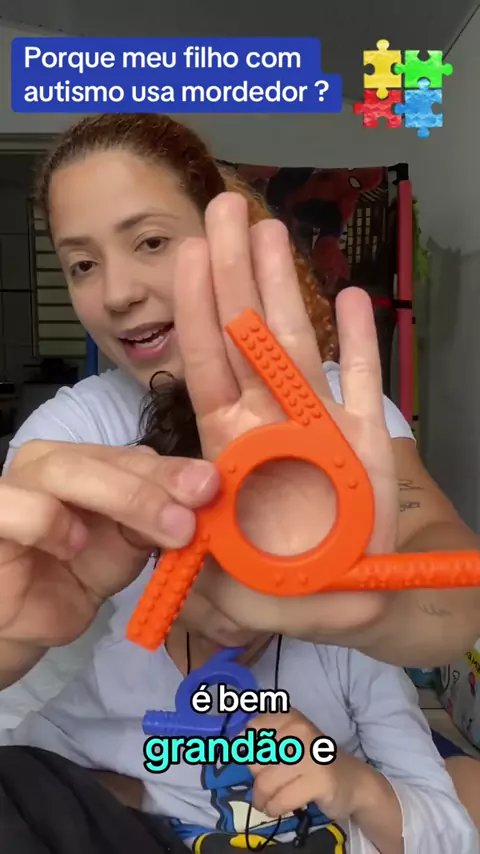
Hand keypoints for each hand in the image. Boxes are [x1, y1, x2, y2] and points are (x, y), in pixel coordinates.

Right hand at [0, 442, 218, 648]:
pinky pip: (20, 507)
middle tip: (192, 515)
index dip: (173, 471)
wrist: (22, 623)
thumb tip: (202, 496)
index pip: (133, 456)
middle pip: (104, 457)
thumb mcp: (126, 548)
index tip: (212, 487)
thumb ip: (154, 520)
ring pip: (64, 471)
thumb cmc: (73, 576)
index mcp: (87, 463)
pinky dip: (51, 523)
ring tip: (162, 530)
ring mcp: (15, 484)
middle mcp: (49, 462)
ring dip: (123, 497)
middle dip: (154, 485)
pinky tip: (74, 546)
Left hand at [174, 192, 396, 641]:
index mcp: (234, 450)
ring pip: (301, 344)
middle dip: (234, 273)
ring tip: (274, 231)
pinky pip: (366, 380)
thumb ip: (220, 584)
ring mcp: (321, 423)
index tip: (186, 252)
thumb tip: (183, 548)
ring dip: (288, 287)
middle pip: (248, 337)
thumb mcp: (251, 600)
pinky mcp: (368, 435)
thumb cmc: (306, 593)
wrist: (372, 597)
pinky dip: (362, 342)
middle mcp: (272, 423)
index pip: (207, 370)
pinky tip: (355, 295)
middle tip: (226, 209)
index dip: (195, 312)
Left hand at [248, 709, 366, 821]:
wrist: (353, 781)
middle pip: (254, 761)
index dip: (249, 751)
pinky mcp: (318, 780)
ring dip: (262, 800)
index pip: (250, 732)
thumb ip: (262, 741)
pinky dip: (275, 808)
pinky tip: (281, 807)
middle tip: (270, 784)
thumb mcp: (288, 741)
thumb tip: (233, 744)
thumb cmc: (313, 761)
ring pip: (264, 783)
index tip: (260, 762)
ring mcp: (310, 754)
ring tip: (269, 802)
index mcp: (289, 716)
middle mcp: (299, 730)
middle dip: (257, 779)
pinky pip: (280, 800)